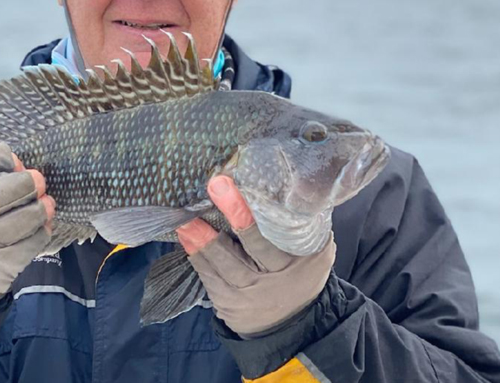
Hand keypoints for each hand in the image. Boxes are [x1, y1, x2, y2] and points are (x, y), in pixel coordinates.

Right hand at [0, 142, 53, 316]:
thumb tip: (20, 165)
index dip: (1, 155)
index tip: (10, 163)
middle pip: (13, 185)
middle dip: (30, 182)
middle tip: (36, 183)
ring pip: (30, 213)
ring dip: (41, 208)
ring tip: (42, 206)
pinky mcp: (2, 266)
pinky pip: (35, 240)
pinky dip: (41, 231)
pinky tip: (37, 228)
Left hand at [176, 176, 334, 336]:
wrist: (290, 321)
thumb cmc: (297, 267)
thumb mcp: (313, 246)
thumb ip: (301, 218)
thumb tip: (285, 178)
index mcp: (307, 256)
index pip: (286, 228)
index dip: (269, 207)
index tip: (250, 182)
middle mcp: (281, 276)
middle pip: (258, 242)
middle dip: (237, 214)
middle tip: (217, 185)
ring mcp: (254, 293)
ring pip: (226, 263)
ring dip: (204, 238)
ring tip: (187, 218)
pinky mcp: (231, 304)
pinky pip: (211, 278)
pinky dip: (198, 256)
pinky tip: (186, 237)